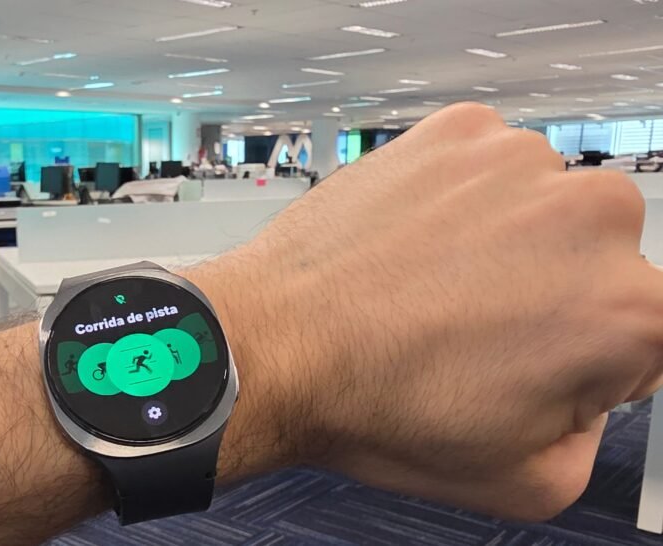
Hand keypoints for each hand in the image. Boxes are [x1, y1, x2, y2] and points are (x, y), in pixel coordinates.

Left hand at [198, 103, 660, 520]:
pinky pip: (485, 169)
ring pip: (544, 208)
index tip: (545, 361)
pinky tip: (413, 247)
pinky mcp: (456, 132)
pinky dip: (460, 199)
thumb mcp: (525, 479)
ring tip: (432, 288)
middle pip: (601, 261)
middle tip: (476, 331)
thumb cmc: (377, 404)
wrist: (273, 345)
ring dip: (506, 241)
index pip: (651, 331)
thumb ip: (595, 436)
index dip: (595, 358)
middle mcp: (589, 216)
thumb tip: (591, 392)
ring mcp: (518, 162)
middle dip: (556, 295)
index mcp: (629, 310)